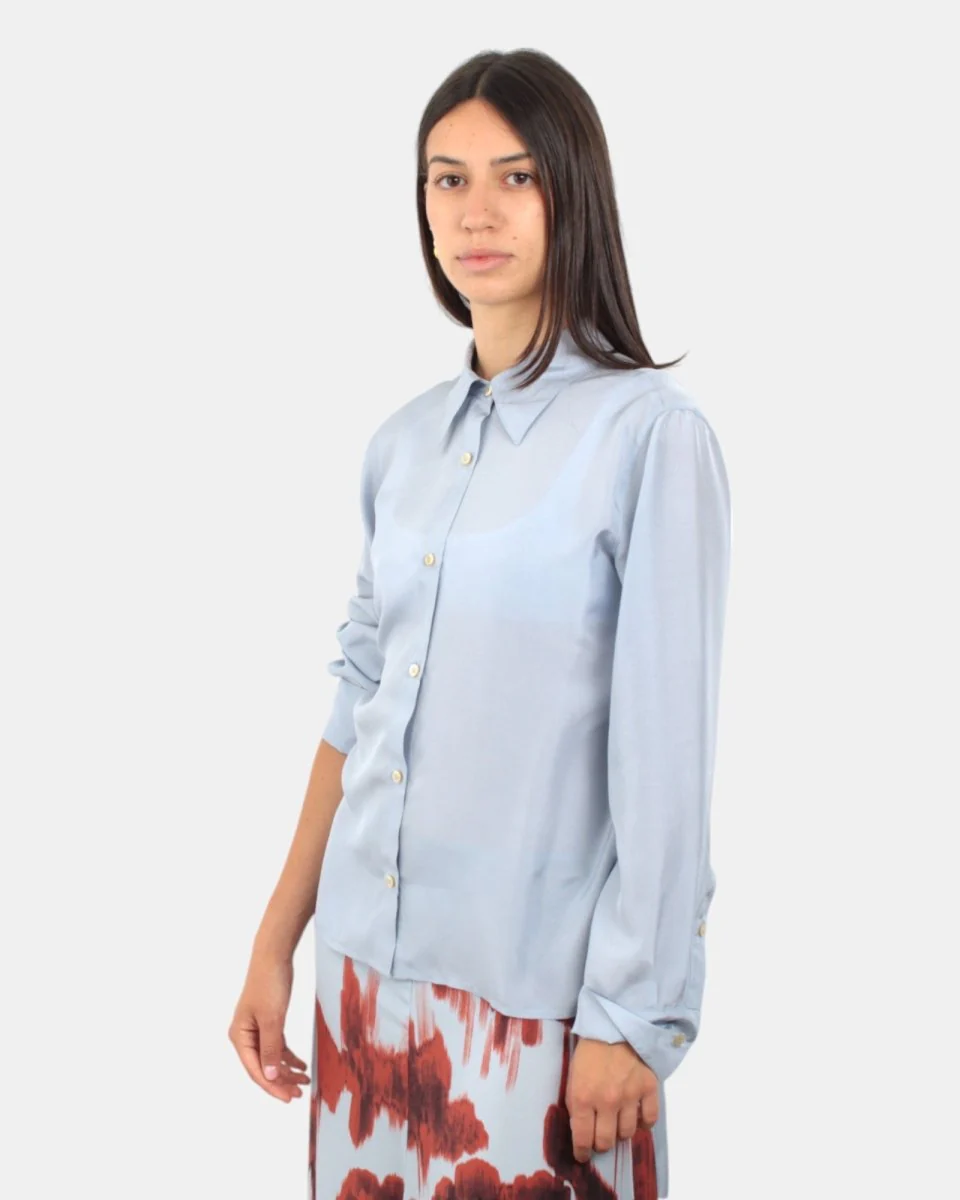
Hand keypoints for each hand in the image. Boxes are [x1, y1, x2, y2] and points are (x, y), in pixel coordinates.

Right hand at [228, 951, 310, 1102]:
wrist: (273, 957)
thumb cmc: (269, 985)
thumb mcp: (272, 1019)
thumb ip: (271, 1050)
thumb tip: (270, 1077)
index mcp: (239, 1037)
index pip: (256, 1070)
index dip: (272, 1086)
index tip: (288, 1098)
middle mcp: (244, 1036)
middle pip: (263, 1067)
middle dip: (281, 1081)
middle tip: (299, 1093)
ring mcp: (256, 1030)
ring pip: (271, 1058)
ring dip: (287, 1070)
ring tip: (304, 1081)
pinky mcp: (268, 1022)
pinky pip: (277, 1046)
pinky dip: (288, 1056)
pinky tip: (300, 1065)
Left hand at [565, 1037, 658, 1162]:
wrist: (617, 1024)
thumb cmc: (590, 1048)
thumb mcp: (573, 1074)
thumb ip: (576, 1102)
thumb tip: (580, 1127)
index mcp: (584, 1097)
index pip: (582, 1138)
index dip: (582, 1151)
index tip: (582, 1155)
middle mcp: (607, 1102)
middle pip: (606, 1141)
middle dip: (601, 1143)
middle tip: (600, 1137)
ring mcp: (630, 1097)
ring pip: (627, 1133)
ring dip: (621, 1131)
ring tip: (617, 1122)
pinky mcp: (648, 1089)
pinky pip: (649, 1119)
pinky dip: (644, 1122)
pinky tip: (638, 1117)